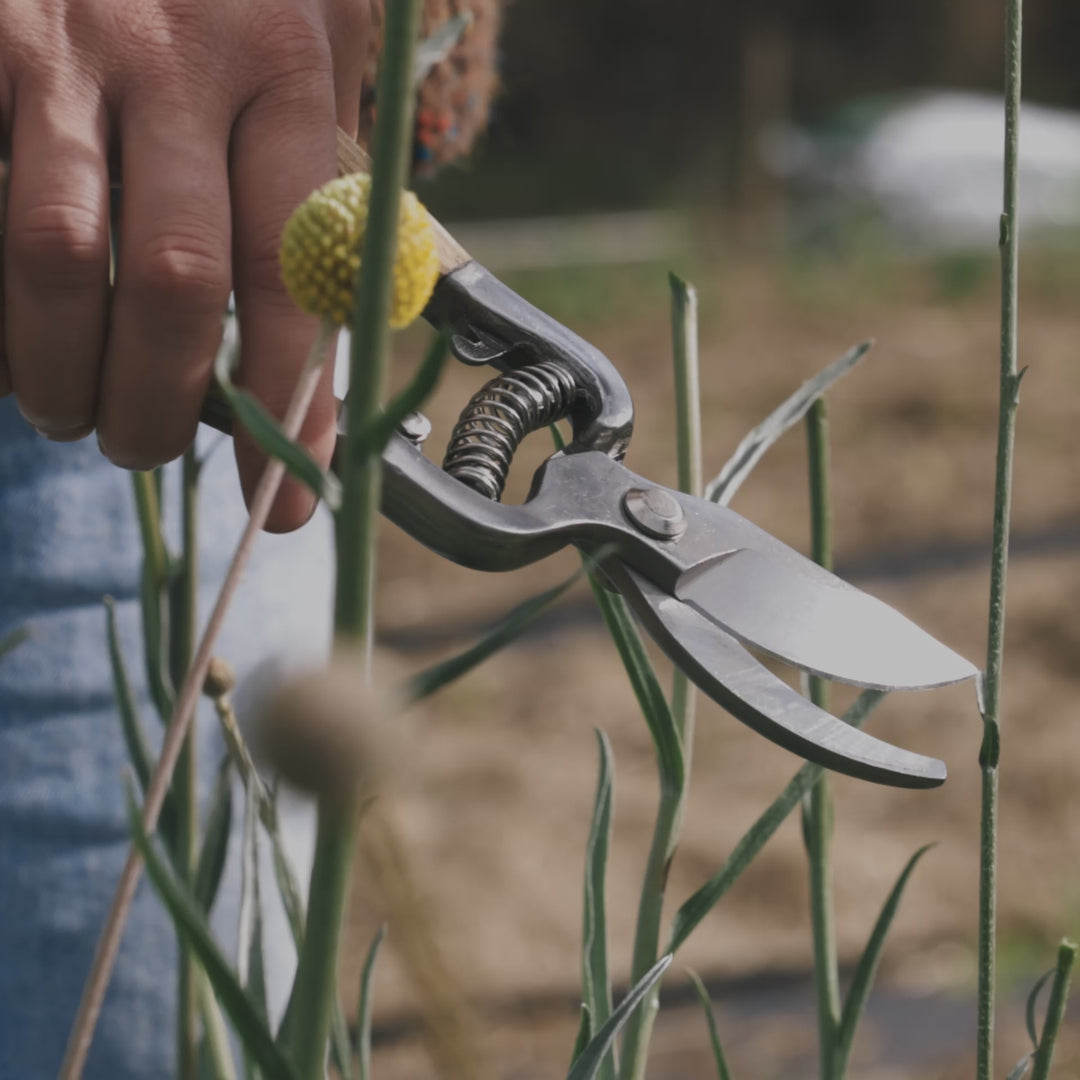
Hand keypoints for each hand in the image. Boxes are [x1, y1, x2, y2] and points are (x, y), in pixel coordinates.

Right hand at [0, 0, 372, 530]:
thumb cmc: (239, 13)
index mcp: (286, 78)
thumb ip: (318, 224)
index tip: (276, 495)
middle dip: (157, 402)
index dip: (286, 402)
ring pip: (50, 251)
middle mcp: (178, 61)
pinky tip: (10, 336)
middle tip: (143, 448)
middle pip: (173, 278)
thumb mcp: (309, 91)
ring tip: (66, 408)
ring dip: (55, 367)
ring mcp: (59, 50)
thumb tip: (316, 400)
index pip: (296, 271)